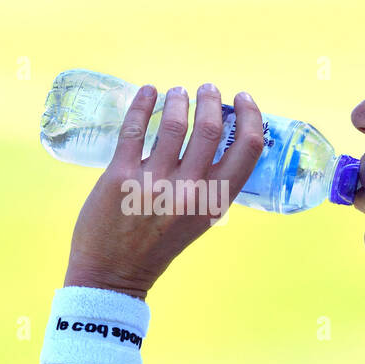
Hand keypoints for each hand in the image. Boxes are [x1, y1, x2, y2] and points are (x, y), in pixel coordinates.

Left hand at [63, 83, 265, 298]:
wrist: (113, 274)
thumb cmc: (157, 246)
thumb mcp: (198, 220)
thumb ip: (210, 186)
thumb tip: (217, 140)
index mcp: (214, 202)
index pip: (247, 149)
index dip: (250, 117)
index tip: (243, 100)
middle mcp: (189, 191)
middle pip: (211, 128)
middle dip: (211, 100)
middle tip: (207, 89)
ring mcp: (154, 182)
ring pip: (174, 123)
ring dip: (179, 99)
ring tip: (177, 92)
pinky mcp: (119, 175)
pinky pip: (134, 128)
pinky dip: (143, 103)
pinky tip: (148, 92)